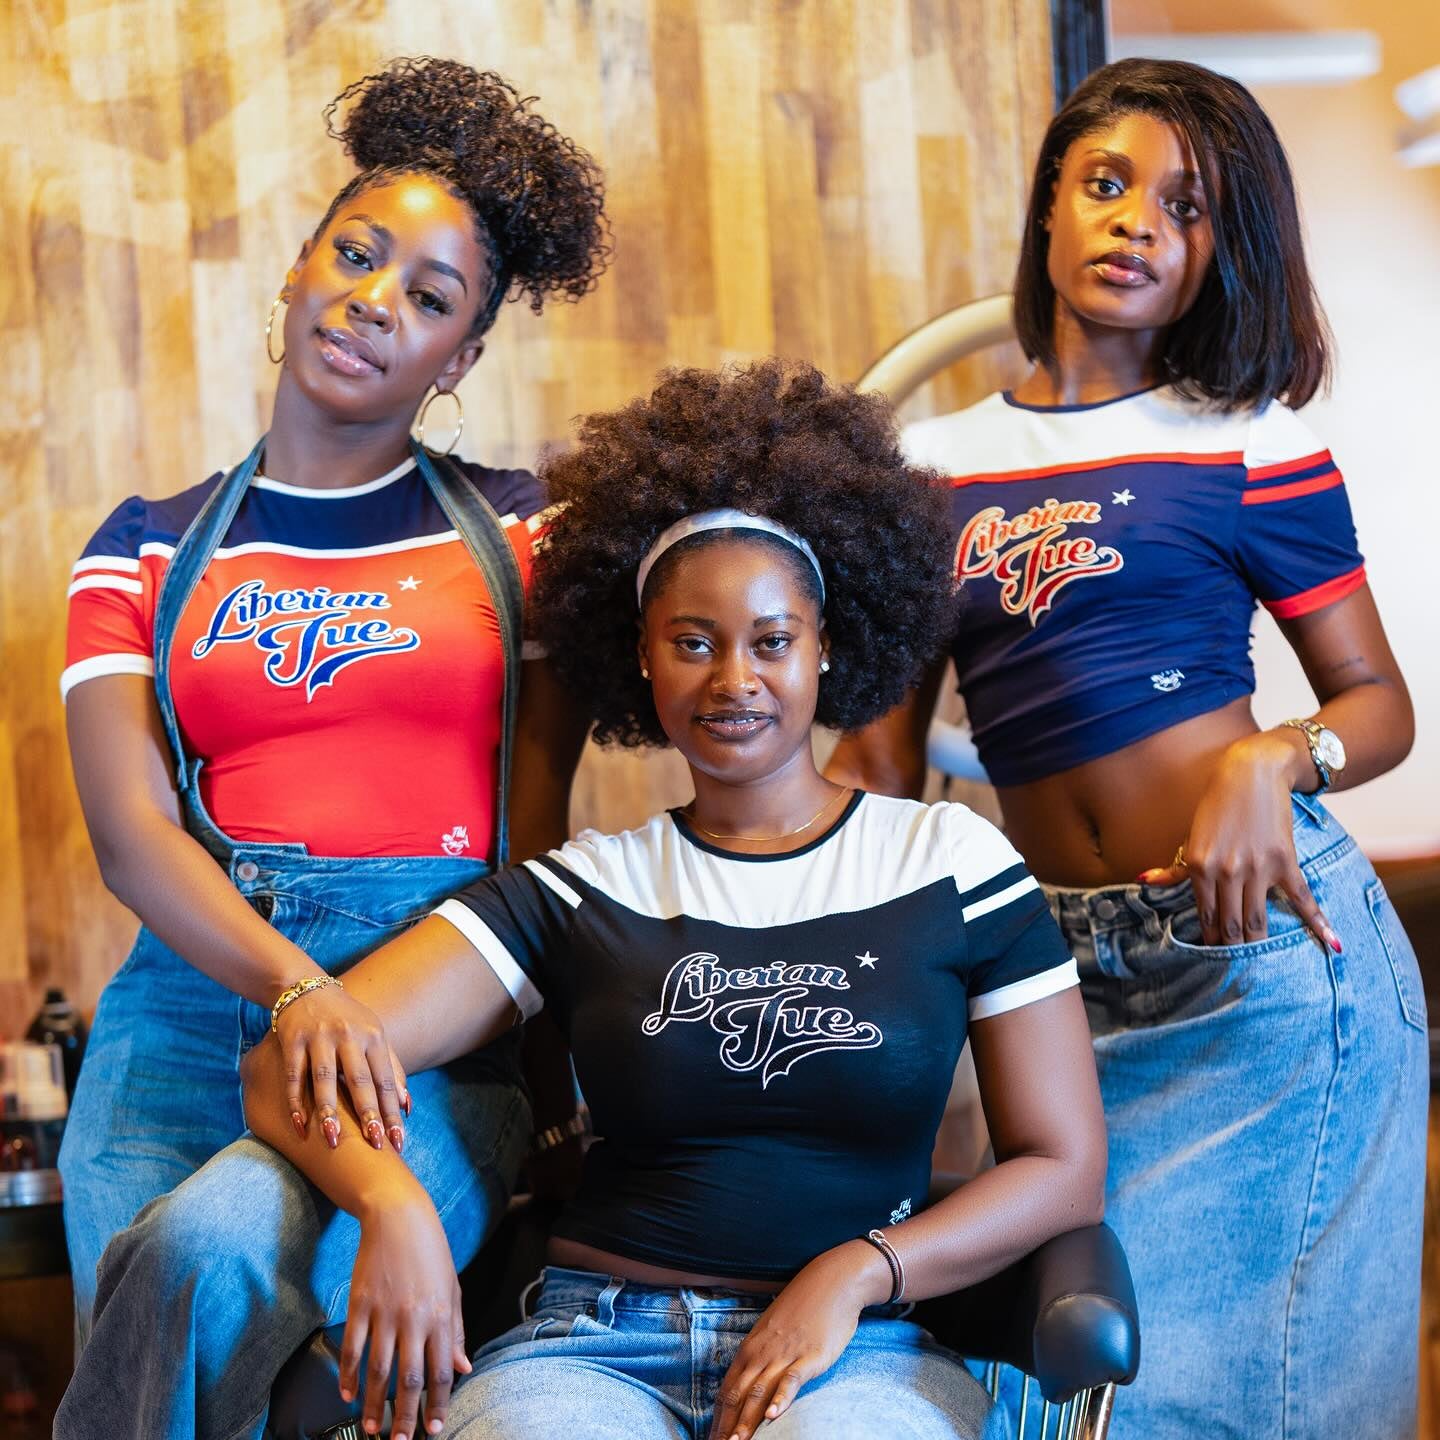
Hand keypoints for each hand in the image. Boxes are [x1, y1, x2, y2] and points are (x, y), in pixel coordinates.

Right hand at [275, 984, 410, 1152]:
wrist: (306, 988)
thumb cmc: (348, 1020)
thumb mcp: (374, 1037)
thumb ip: (391, 1069)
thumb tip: (406, 1106)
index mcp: (373, 1036)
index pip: (385, 1079)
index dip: (391, 1111)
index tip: (398, 1140)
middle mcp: (348, 1035)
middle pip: (360, 1079)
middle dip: (368, 1112)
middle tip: (375, 1144)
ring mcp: (319, 1037)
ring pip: (325, 1078)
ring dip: (329, 1110)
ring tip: (333, 1139)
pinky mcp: (292, 1040)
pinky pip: (293, 1075)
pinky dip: (295, 1101)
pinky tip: (299, 1125)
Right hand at [341, 1191, 470, 1439]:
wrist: (400, 1218)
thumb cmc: (431, 1253)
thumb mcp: (452, 1289)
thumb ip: (455, 1332)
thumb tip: (462, 1368)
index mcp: (440, 1316)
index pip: (441, 1372)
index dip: (437, 1404)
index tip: (433, 1428)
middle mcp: (413, 1319)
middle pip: (409, 1379)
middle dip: (405, 1416)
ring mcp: (384, 1313)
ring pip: (378, 1370)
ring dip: (374, 1404)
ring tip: (372, 1427)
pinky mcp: (360, 1304)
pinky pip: (353, 1347)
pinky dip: (349, 1374)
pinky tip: (348, 1393)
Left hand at [708, 1242, 888, 1439]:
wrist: (832, 1283)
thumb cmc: (802, 1309)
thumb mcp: (773, 1333)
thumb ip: (760, 1359)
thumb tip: (748, 1386)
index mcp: (750, 1349)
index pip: (727, 1390)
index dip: (717, 1418)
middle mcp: (762, 1353)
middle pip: (738, 1396)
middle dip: (726, 1426)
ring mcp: (785, 1354)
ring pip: (759, 1392)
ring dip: (746, 1422)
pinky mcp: (809, 1356)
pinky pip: (791, 1379)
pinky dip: (780, 1398)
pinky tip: (773, 1417)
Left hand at [1138, 732, 1340, 951]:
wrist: (1252, 774)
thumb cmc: (1217, 806)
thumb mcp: (1191, 837)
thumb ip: (1174, 868)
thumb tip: (1142, 882)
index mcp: (1200, 867)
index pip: (1205, 916)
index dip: (1209, 941)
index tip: (1210, 961)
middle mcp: (1227, 872)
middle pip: (1230, 925)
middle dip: (1231, 950)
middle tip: (1233, 972)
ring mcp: (1258, 869)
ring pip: (1258, 919)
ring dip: (1257, 944)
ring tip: (1259, 966)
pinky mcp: (1285, 862)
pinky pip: (1303, 899)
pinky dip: (1318, 923)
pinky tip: (1331, 945)